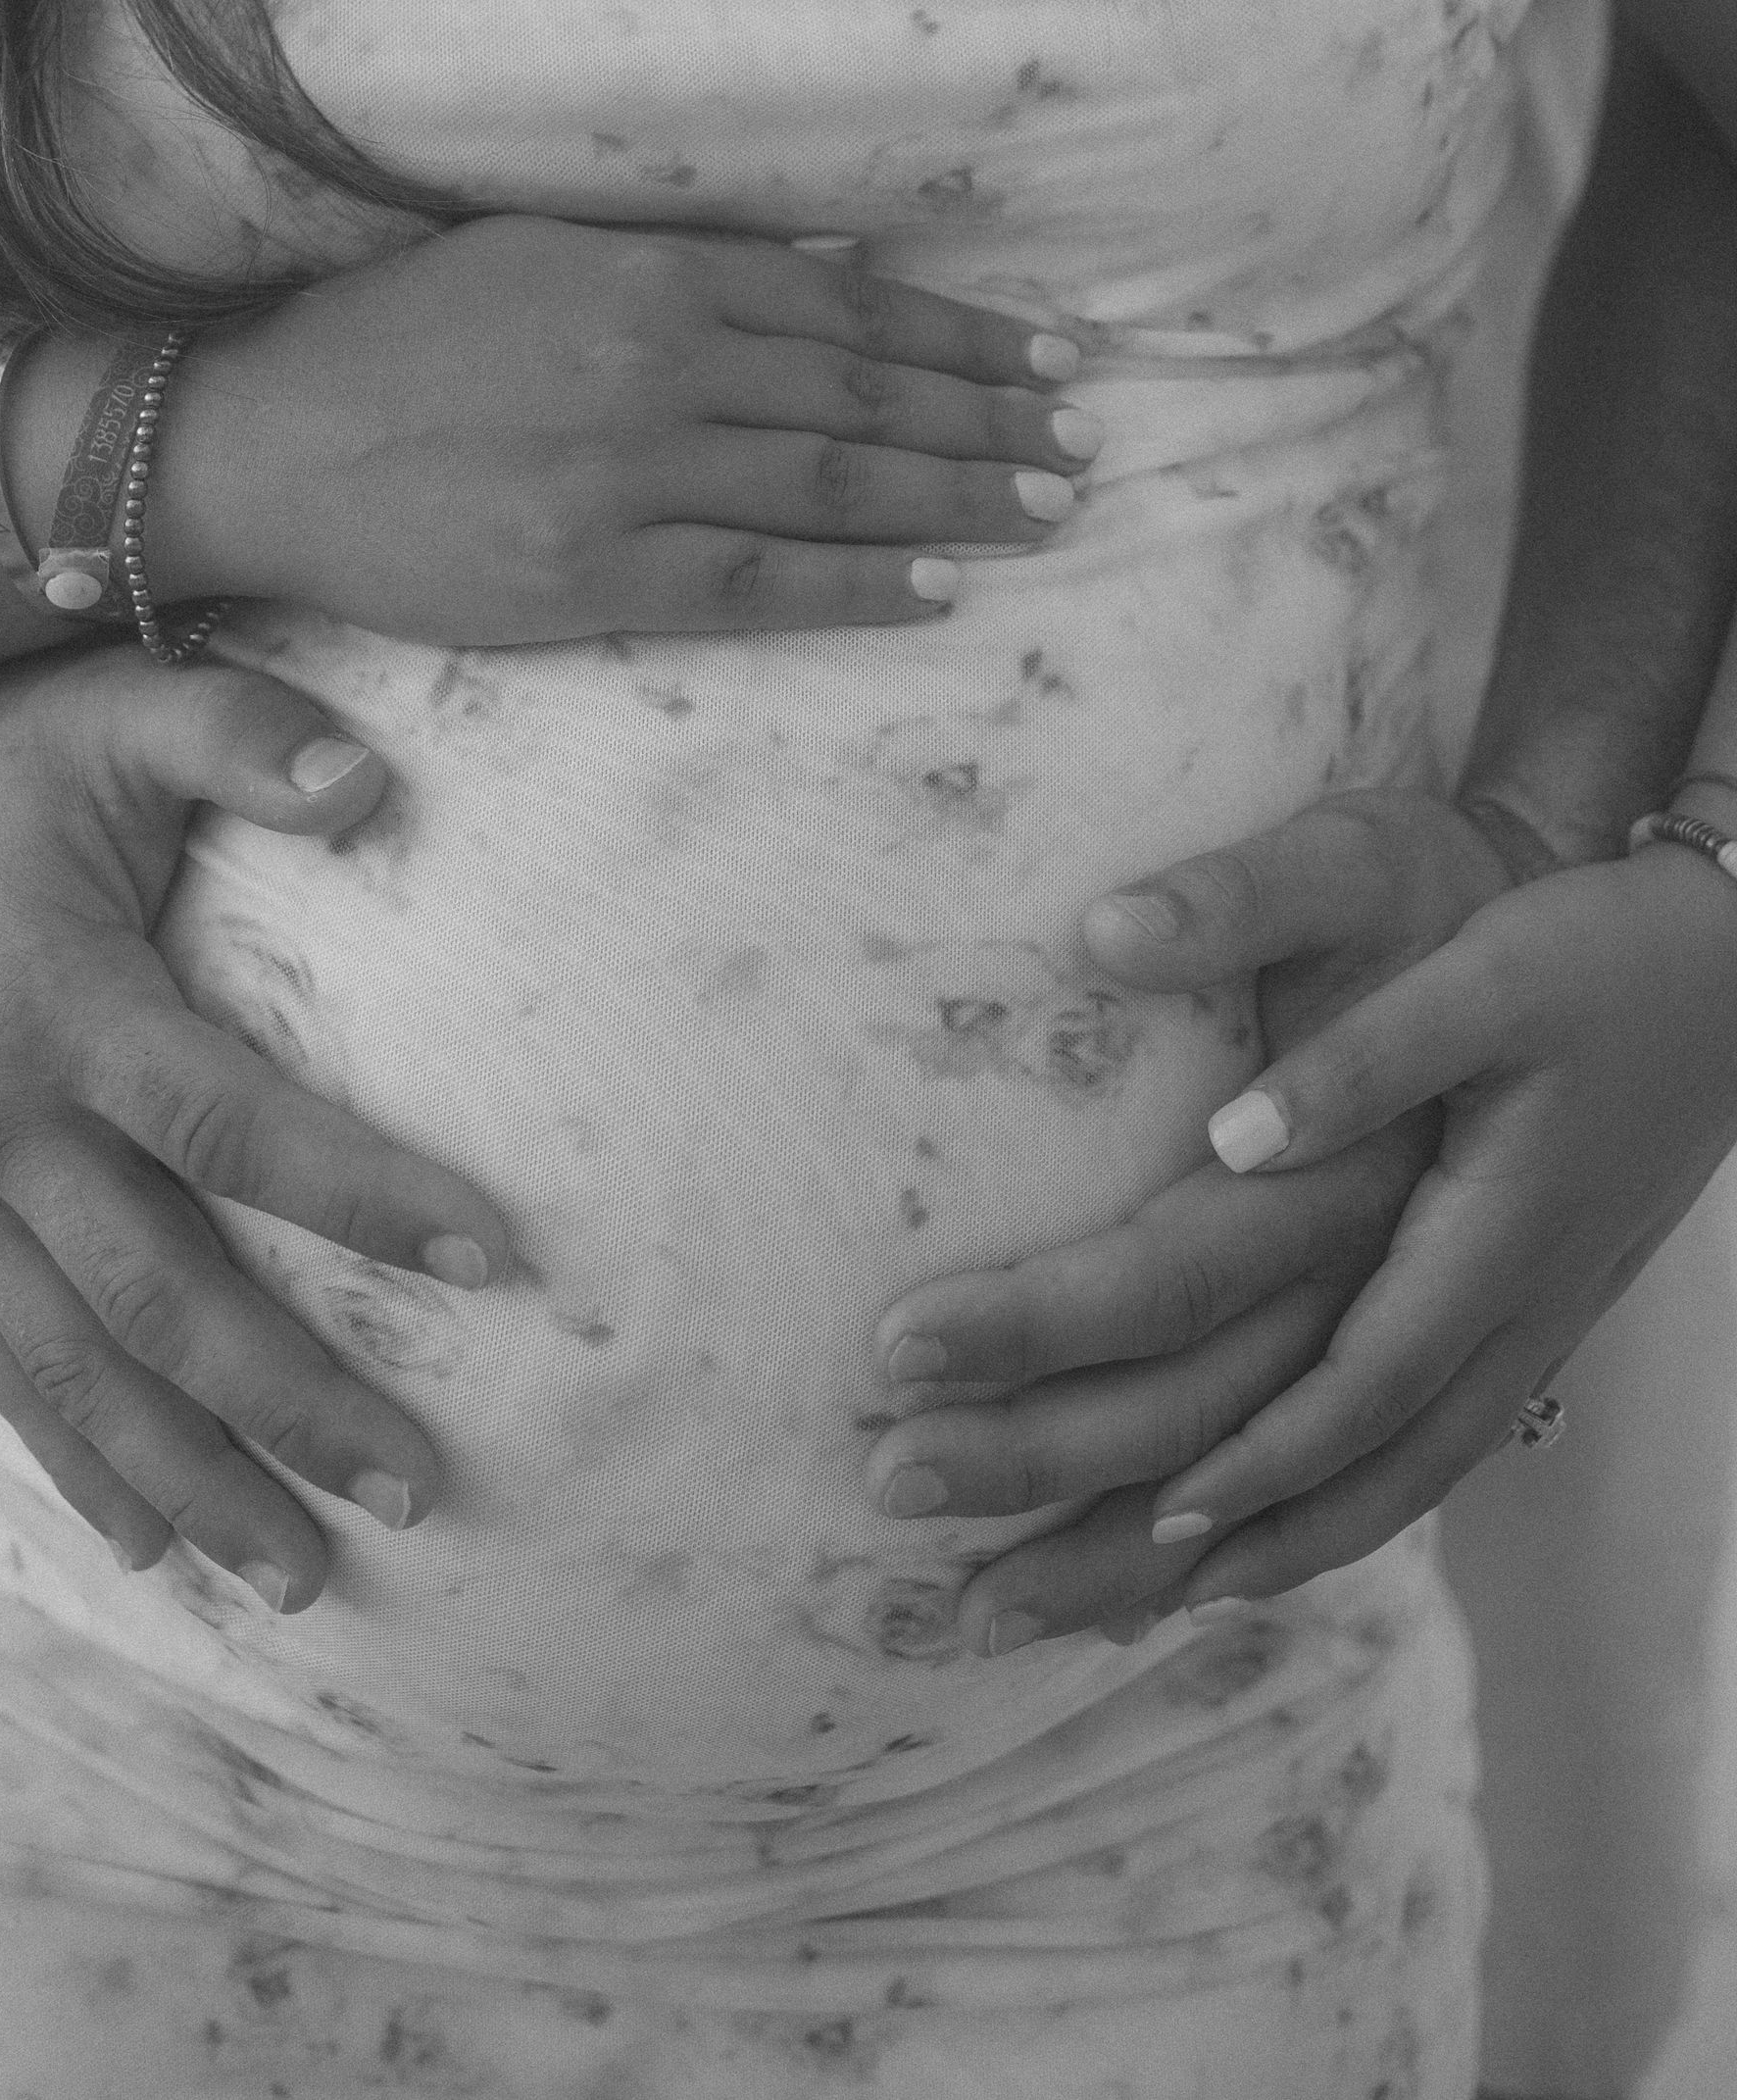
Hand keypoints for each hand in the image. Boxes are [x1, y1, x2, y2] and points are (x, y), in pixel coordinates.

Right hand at [0, 650, 513, 1611]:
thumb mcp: (107, 712)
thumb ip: (237, 735)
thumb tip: (370, 782)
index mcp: (71, 1011)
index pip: (233, 1128)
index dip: (362, 1196)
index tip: (494, 1257)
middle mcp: (4, 1128)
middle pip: (159, 1297)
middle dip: (288, 1403)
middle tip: (417, 1486)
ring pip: (72, 1371)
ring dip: (189, 1479)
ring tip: (301, 1575)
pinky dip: (71, 1463)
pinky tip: (148, 1544)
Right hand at [161, 215, 1097, 643]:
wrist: (267, 438)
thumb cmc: (403, 338)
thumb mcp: (548, 252)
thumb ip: (689, 265)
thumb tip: (834, 273)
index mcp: (653, 275)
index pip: (855, 309)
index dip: (970, 336)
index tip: (1055, 358)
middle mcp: (658, 363)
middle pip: (870, 396)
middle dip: (993, 420)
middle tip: (1083, 445)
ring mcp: (629, 476)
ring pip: (837, 485)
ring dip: (959, 498)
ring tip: (1048, 511)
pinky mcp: (593, 576)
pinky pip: (760, 581)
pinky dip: (861, 583)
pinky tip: (944, 587)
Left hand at [862, 793, 1522, 1651]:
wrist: (1728, 987)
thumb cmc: (1590, 957)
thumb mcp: (1480, 970)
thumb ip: (1355, 1055)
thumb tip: (1216, 1117)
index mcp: (1445, 1231)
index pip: (1236, 1335)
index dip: (1081, 1369)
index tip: (924, 1377)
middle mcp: (1465, 1323)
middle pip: (1262, 1458)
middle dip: (1088, 1515)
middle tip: (917, 1538)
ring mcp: (1496, 1355)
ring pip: (1329, 1507)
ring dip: (1177, 1571)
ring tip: (1027, 1616)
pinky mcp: (1499, 1348)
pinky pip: (1383, 1483)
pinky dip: (1284, 1543)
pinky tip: (1194, 1573)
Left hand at [1134, 821, 1736, 1612]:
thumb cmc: (1606, 960)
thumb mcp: (1484, 980)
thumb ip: (1360, 1063)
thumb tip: (1229, 1144)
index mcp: (1497, 1239)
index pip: (1366, 1389)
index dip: (1264, 1461)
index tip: (1157, 1516)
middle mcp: (1523, 1306)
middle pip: (1385, 1468)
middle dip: (1256, 1543)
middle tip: (1131, 1604)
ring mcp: (1543, 1314)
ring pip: (1421, 1466)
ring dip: (1305, 1536)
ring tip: (1182, 1593)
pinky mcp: (1543, 1298)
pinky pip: (1445, 1432)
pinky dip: (1364, 1489)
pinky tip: (1299, 1501)